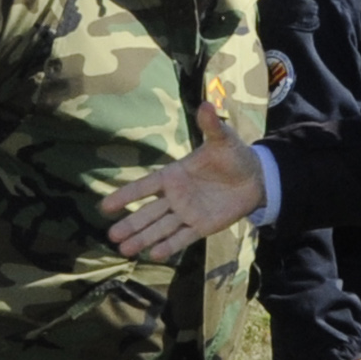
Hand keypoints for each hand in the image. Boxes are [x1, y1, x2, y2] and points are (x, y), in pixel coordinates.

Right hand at [104, 101, 264, 262]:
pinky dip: (169, 247)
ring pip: (160, 228)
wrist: (255, 177)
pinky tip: (154, 255)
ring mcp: (187, 213)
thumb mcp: (222, 139)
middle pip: (148, 213)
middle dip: (131, 224)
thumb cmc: (233, 155)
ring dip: (143, 239)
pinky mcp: (202, 227)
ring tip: (124, 250)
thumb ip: (211, 126)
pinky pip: (183, 238)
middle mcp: (176, 197)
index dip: (125, 195)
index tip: (105, 206)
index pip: (144, 187)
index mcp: (174, 175)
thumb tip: (207, 105)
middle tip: (111, 236)